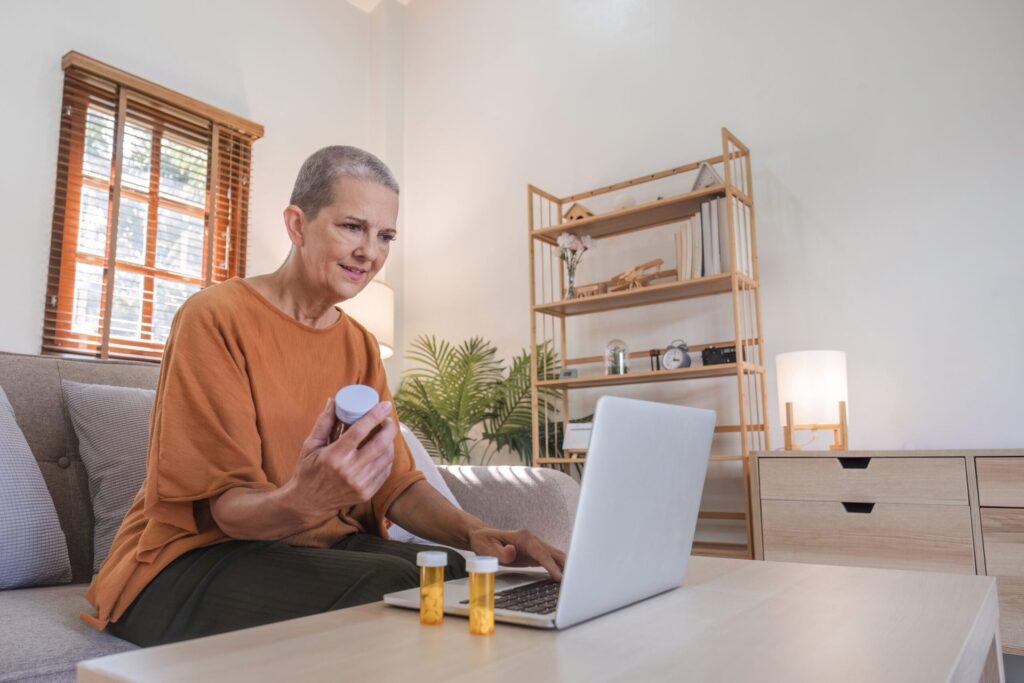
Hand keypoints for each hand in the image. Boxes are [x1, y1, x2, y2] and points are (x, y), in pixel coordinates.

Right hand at [282, 398, 396, 524]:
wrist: (307, 503)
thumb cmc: (308, 471)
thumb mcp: (310, 445)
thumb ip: (323, 423)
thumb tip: (333, 401)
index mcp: (334, 456)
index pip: (360, 430)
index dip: (375, 415)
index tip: (385, 404)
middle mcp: (349, 471)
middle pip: (380, 444)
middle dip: (389, 428)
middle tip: (387, 420)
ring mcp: (360, 484)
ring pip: (386, 458)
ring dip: (390, 442)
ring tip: (385, 434)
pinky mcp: (366, 494)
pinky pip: (385, 472)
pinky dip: (387, 458)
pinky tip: (383, 451)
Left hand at [467, 527, 566, 580]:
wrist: (482, 537)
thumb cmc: (484, 542)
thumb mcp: (486, 548)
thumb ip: (499, 552)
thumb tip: (511, 553)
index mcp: (523, 538)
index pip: (541, 553)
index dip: (551, 565)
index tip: (559, 577)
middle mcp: (533, 540)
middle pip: (554, 553)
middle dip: (566, 566)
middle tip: (576, 581)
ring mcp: (535, 546)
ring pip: (556, 556)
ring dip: (566, 567)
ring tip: (576, 582)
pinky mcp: (535, 553)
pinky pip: (551, 560)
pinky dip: (560, 568)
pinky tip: (566, 577)